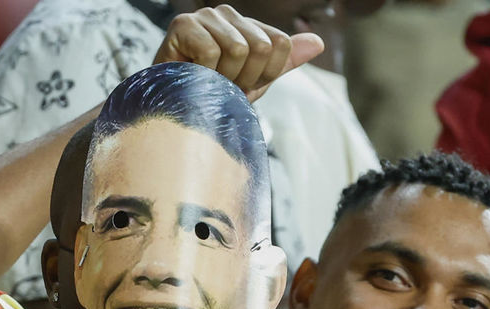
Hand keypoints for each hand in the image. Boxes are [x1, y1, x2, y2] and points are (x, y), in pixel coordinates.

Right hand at [155, 5, 323, 102]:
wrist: (170, 112)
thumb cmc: (211, 96)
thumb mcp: (254, 82)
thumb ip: (284, 62)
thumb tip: (319, 42)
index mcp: (247, 25)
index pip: (281, 44)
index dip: (266, 75)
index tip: (242, 86)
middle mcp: (227, 15)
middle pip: (261, 47)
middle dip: (244, 79)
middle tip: (221, 87)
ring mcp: (204, 17)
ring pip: (238, 49)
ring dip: (223, 79)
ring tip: (205, 83)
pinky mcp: (182, 24)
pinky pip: (211, 52)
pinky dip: (203, 74)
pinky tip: (191, 77)